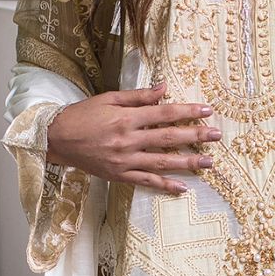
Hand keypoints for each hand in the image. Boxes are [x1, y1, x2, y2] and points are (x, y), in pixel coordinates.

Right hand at [46, 84, 220, 194]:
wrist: (57, 140)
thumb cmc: (82, 115)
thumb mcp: (108, 98)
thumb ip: (138, 96)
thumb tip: (164, 88)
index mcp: (126, 118)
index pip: (164, 114)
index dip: (187, 111)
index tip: (207, 111)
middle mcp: (128, 140)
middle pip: (168, 138)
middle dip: (195, 136)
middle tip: (217, 136)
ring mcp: (124, 161)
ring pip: (162, 162)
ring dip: (187, 162)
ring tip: (209, 162)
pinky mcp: (119, 176)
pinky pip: (146, 181)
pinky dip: (165, 185)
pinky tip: (183, 187)